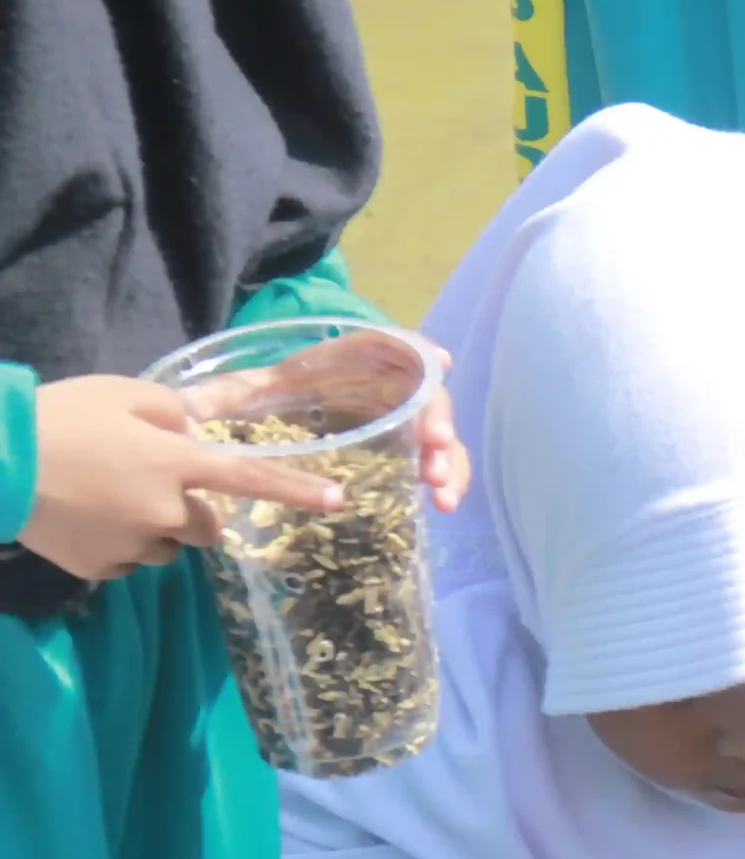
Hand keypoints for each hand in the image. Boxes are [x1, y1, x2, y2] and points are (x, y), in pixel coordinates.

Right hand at [19, 376, 344, 580]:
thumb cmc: (60, 417)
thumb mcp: (120, 393)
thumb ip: (171, 412)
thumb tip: (198, 432)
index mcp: (174, 463)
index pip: (249, 477)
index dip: (295, 489)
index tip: (337, 500)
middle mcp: (164, 511)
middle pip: (209, 526)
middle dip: (192, 511)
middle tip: (150, 484)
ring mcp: (133, 544)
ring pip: (169, 546)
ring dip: (154, 528)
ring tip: (105, 498)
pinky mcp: (103, 569)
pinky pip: (130, 561)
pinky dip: (117, 544)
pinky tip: (84, 518)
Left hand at [180, 335, 470, 518]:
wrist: (292, 422)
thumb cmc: (274, 398)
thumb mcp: (249, 393)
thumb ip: (223, 397)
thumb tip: (182, 415)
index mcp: (359, 363)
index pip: (402, 349)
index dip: (425, 357)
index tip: (440, 366)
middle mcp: (391, 392)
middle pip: (429, 401)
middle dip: (437, 428)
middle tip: (432, 456)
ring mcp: (403, 429)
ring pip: (440, 441)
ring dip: (449, 465)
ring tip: (442, 496)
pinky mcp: (405, 460)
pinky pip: (433, 469)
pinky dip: (446, 485)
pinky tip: (441, 508)